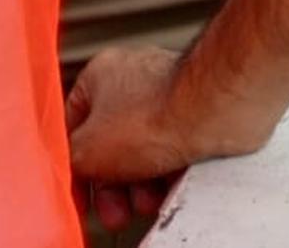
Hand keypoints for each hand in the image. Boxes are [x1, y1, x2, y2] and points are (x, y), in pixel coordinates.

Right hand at [66, 47, 277, 190]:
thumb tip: (70, 171)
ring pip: (144, 152)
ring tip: (144, 203)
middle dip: (111, 186)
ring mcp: (171, 97)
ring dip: (139, 186)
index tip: (75, 195)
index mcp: (102, 76)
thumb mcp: (88, 151)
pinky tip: (168, 188)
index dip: (71, 165)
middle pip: (111, 145)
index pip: (73, 127)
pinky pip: (174, 151)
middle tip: (113, 212)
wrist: (218, 112)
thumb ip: (70, 162)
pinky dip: (168, 174)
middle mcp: (137, 80)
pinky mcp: (199, 114)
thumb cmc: (158, 115)